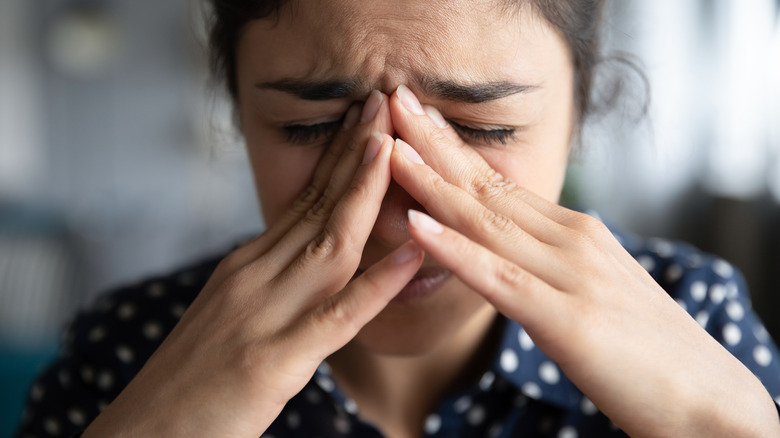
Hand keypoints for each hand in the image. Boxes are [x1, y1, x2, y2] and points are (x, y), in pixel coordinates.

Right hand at [83, 92, 422, 436]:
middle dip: (356, 153)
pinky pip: (338, 315)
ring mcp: (264, 314)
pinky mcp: (274, 359)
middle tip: (385, 103)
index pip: (303, 200)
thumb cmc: (192, 378)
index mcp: (247, 266)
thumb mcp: (228, 312)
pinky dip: (378, 283)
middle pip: (317, 206)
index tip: (366, 119)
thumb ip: (268, 279)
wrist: (145, 432)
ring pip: (328, 244)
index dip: (339, 157)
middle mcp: (254, 277)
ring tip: (394, 147)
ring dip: (364, 192)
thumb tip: (306, 252)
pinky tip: (411, 254)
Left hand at [387, 86, 779, 436]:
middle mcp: (572, 241)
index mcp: (576, 234)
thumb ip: (551, 263)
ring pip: (486, 222)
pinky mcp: (568, 319)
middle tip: (393, 102)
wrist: (709, 400)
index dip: (454, 151)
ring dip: (431, 183)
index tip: (417, 120)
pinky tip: (416, 224)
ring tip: (389, 149)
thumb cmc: (646, 350)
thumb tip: (509, 249)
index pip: (501, 184)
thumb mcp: (594, 288)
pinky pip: (498, 277)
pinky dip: (454, 248)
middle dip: (434, 144)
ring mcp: (571, 275)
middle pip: (488, 187)